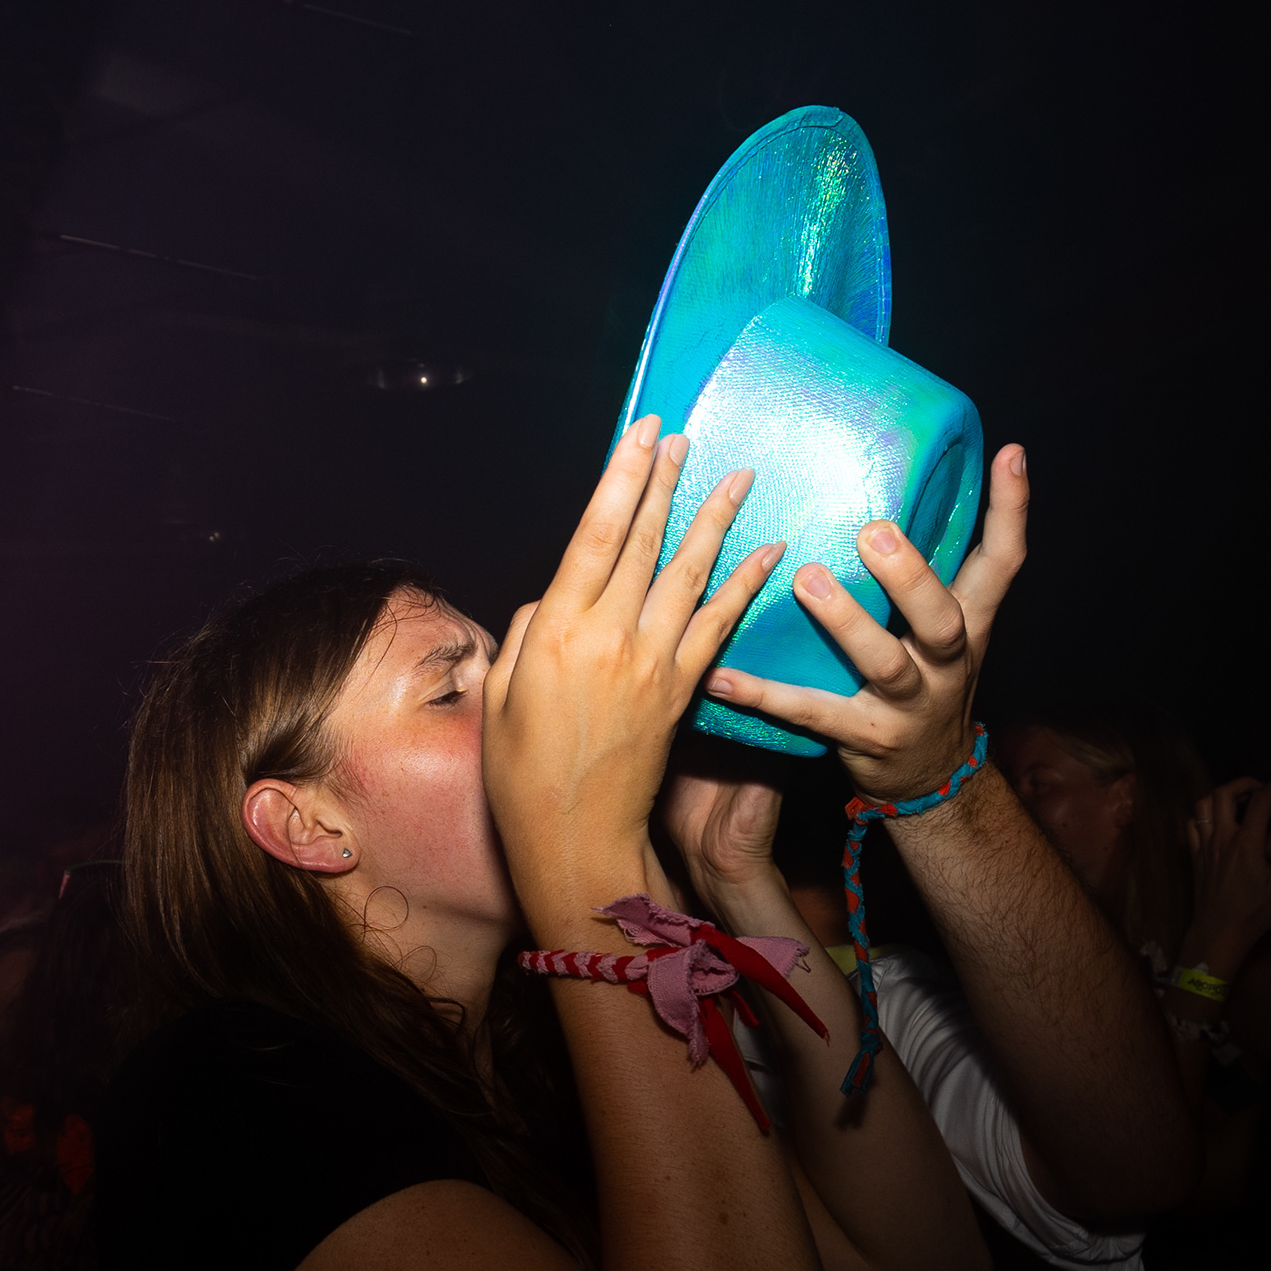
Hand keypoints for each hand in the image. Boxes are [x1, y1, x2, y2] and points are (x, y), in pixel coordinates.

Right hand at [487, 419, 779, 929]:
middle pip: (644, 539)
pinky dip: (746, 583)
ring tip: (735, 474)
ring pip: (689, 571)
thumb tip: (555, 597)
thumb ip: (527, 631)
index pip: (596, 532)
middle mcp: (611, 635)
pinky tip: (769, 551)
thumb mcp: (501, 693)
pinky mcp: (683, 690)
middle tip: (684, 435)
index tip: (641, 433)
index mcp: (557, 628)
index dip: (622, 476)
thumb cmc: (521, 772)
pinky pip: (720, 623)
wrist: (574, 837)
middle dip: (664, 481)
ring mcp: (654, 662)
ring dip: (713, 517)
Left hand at [704, 443, 1026, 801]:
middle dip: (910, 576)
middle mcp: (947, 663)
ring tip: (806, 582)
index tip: (1010, 454)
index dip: (1011, 512)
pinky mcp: (864, 739)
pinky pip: (812, 715)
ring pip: (883, 664)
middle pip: (942, 619)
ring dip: (845, 623)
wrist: (929, 778)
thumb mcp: (951, 628)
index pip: (1003, 563)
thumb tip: (904, 491)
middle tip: (873, 531)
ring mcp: (909, 705)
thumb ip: (935, 569)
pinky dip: (765, 696)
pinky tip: (723, 677)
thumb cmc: (929, 680)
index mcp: (970, 624)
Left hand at [1178, 777, 1270, 972]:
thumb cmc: (1253, 912)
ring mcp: (1204, 846)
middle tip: (1259, 788)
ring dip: (1220, 795)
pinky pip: (1191, 825)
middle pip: (1223, 793)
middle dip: (1242, 782)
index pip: (1260, 801)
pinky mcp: (1194, 857)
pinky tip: (1216, 823)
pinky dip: (1203, 816)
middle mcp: (1222, 838)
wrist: (1217, 934)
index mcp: (1246, 843)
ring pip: (1203, 805)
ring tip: (1238, 801)